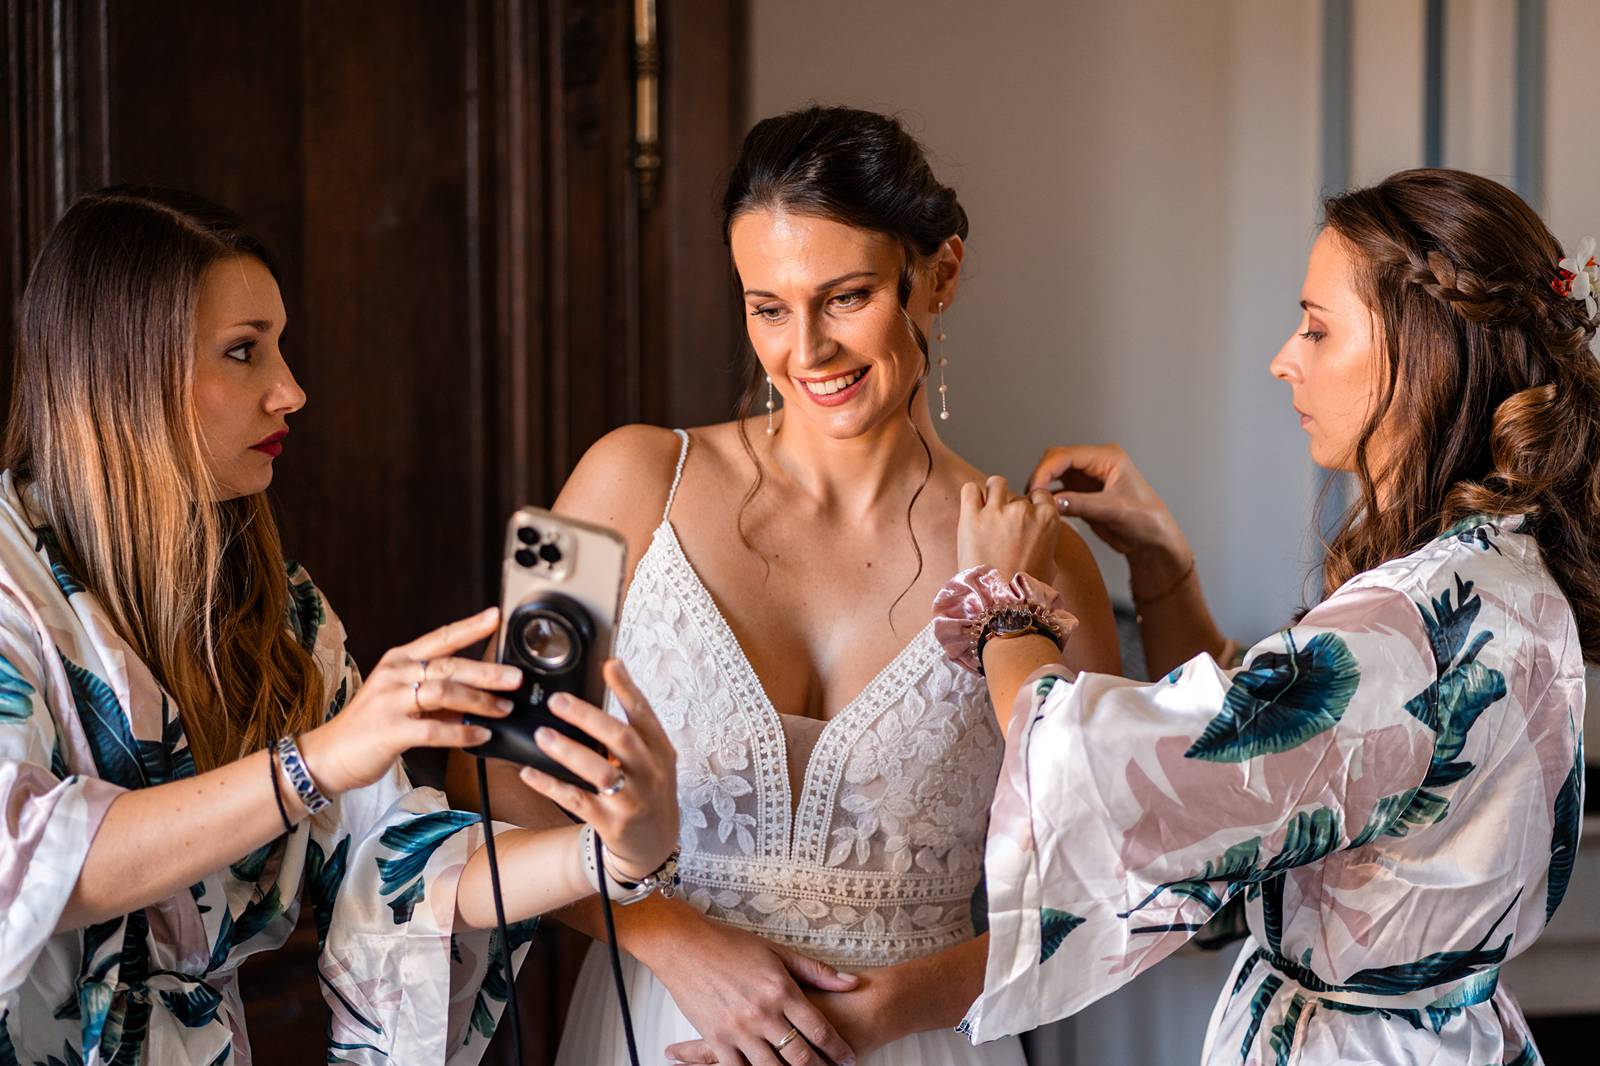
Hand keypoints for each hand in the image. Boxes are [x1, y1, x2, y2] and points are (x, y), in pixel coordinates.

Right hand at [301, 608, 518, 795]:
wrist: (329, 755)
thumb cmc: (372, 726)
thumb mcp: (403, 698)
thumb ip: (437, 692)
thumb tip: (481, 693)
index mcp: (400, 660)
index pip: (441, 637)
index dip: (470, 627)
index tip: (497, 616)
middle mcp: (395, 674)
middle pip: (449, 665)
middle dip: (487, 671)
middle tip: (516, 678)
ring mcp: (390, 701)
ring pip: (444, 692)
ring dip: (479, 702)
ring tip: (503, 709)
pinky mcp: (390, 730)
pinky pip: (434, 729)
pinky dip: (462, 733)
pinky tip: (480, 736)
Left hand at [515, 660, 679, 880]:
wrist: (654, 845)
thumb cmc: (647, 791)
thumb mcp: (651, 760)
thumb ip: (632, 731)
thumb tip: (602, 688)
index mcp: (660, 751)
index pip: (645, 714)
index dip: (628, 688)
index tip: (609, 664)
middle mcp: (650, 773)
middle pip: (621, 739)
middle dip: (588, 718)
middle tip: (557, 700)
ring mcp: (632, 800)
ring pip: (599, 772)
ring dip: (569, 752)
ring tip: (542, 735)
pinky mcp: (611, 823)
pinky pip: (577, 801)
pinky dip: (551, 785)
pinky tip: (529, 772)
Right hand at [651, 916, 859, 1065]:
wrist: (684, 945)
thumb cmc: (730, 944)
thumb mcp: (777, 952)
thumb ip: (815, 971)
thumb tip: (851, 983)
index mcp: (781, 989)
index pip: (819, 1029)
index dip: (838, 1049)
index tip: (849, 1059)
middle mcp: (762, 1013)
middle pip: (800, 1055)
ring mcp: (738, 1029)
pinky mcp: (716, 1039)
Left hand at [956, 475, 1058, 583]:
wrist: (999, 606)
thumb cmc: (1026, 592)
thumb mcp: (1051, 565)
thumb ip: (1046, 541)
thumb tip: (1039, 535)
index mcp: (1048, 519)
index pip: (1041, 494)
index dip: (1032, 505)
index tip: (1024, 519)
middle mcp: (1023, 511)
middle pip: (1017, 495)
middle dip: (1011, 509)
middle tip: (1003, 531)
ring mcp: (997, 511)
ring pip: (996, 483)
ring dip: (993, 495)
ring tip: (988, 515)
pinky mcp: (971, 517)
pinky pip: (970, 489)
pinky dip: (972, 496)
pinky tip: (973, 510)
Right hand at [1028, 443, 1191, 583]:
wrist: (1153, 541)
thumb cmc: (1146, 521)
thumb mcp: (1114, 510)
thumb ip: (1081, 504)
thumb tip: (1051, 501)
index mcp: (1107, 457)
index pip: (1066, 455)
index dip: (1046, 470)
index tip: (1035, 489)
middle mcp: (1095, 463)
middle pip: (1055, 459)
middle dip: (1041, 476)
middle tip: (1031, 498)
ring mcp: (1088, 477)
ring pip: (1053, 473)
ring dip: (1042, 486)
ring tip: (1034, 504)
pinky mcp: (1082, 493)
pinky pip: (1057, 489)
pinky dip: (1048, 498)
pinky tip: (1043, 509)